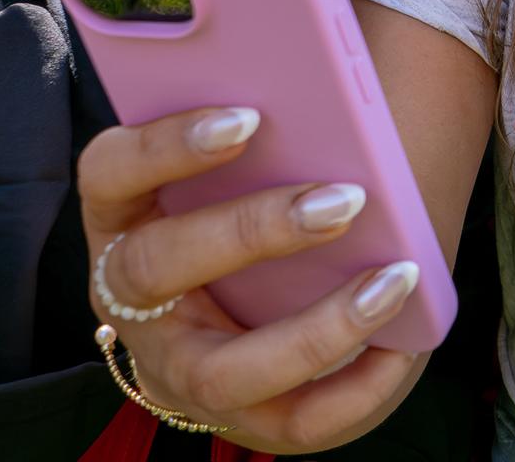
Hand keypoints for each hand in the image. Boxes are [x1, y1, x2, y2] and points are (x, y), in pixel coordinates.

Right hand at [77, 105, 422, 451]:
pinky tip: (404, 342)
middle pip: (157, 268)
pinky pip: (293, 421)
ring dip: (316, 328)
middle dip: (253, 231)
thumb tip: (333, 94)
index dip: (167, 144)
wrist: (259, 300)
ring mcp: (176, 368)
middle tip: (344, 200)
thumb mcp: (249, 158)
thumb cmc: (257, 193)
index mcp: (121, 213)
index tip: (250, 116)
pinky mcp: (237, 417)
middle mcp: (130, 299)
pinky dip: (356, 386)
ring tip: (393, 280)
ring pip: (223, 372)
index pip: (110, 171)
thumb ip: (271, 125)